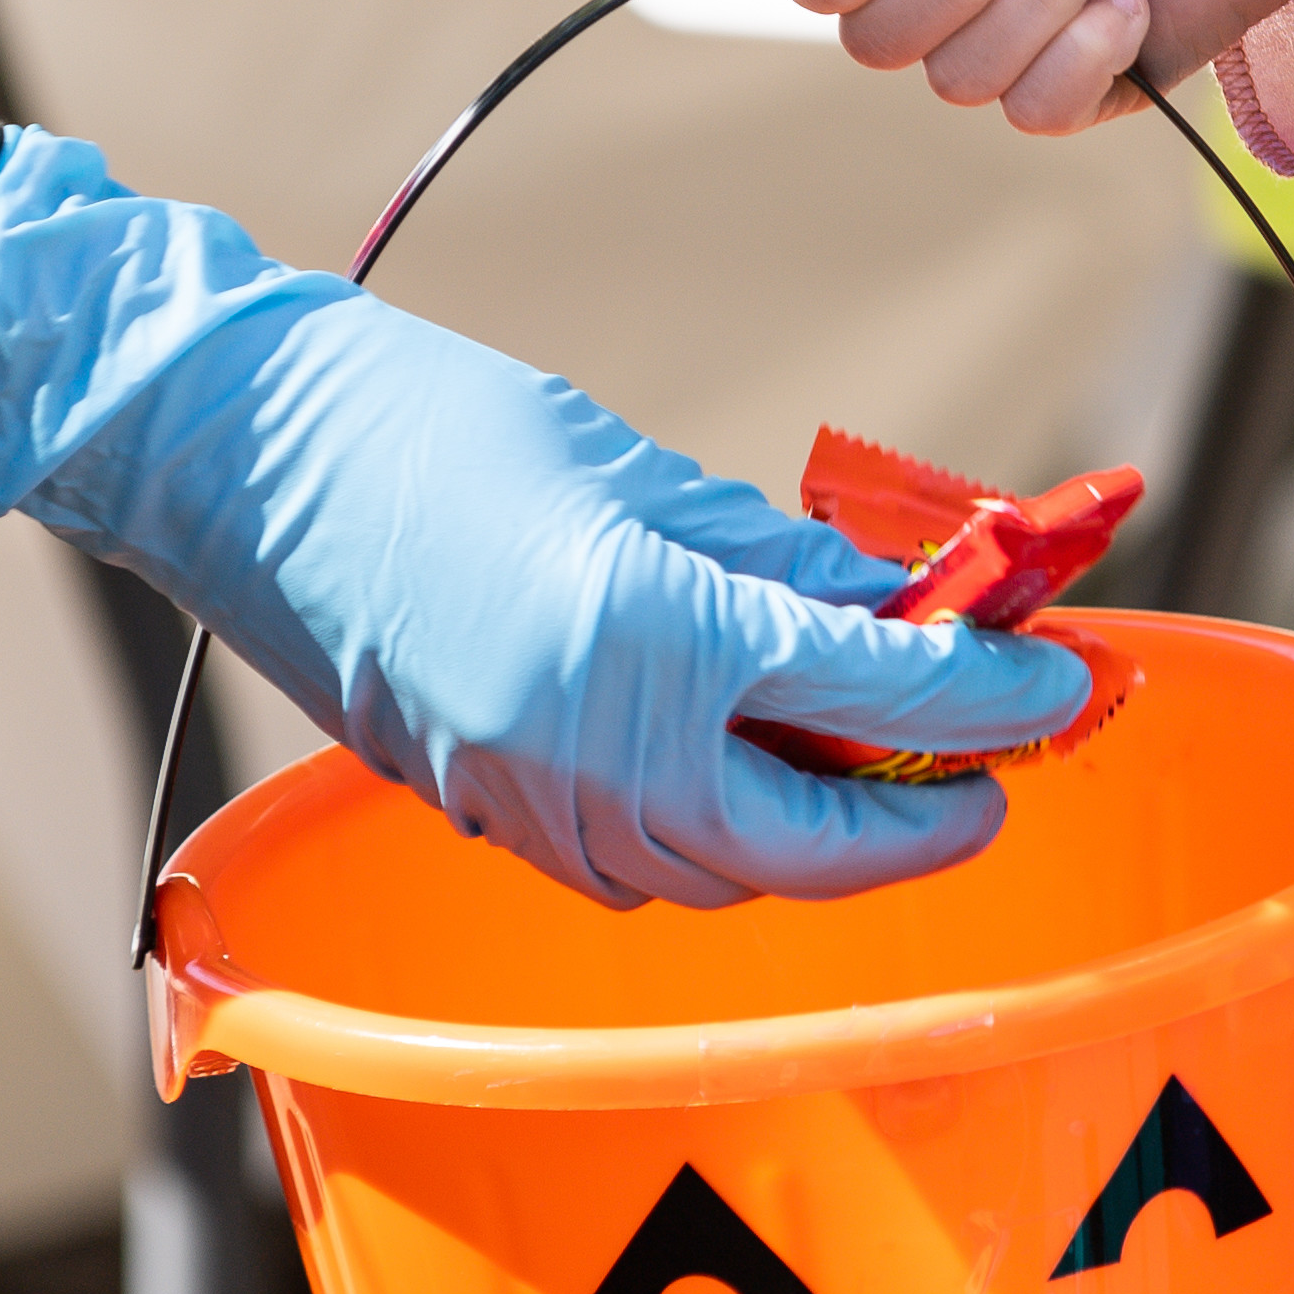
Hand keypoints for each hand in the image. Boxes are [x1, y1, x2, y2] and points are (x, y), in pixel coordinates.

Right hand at [0, 132, 1090, 908]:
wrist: (226, 456)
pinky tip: (751, 766)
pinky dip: (718, 832)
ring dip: (823, 831)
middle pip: (820, 846)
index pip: (882, 699)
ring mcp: (529, 803)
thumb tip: (900, 612)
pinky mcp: (480, 815)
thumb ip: (777, 563)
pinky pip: (639, 863)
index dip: (997, 700)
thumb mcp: (634, 470)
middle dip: (927, 820)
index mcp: (651, 639)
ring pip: (729, 872)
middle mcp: (596, 752)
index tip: (1068, 687)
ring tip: (882, 758)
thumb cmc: (420, 421)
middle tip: (995, 769)